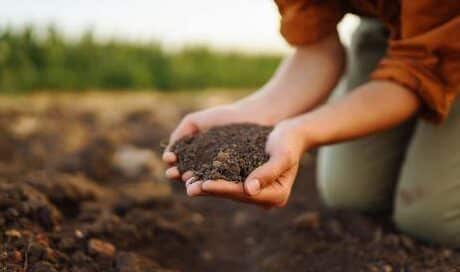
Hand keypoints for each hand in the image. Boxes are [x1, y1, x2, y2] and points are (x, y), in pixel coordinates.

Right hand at [162, 102, 272, 180]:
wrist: (254, 115)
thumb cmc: (226, 117)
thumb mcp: (195, 121)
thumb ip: (180, 134)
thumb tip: (168, 154)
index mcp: (199, 159)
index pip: (183, 167)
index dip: (175, 167)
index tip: (170, 164)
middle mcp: (211, 170)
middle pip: (193, 177)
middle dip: (183, 177)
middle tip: (175, 175)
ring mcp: (226, 176)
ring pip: (208, 183)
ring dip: (196, 185)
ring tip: (189, 182)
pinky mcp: (242, 179)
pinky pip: (228, 183)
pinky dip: (217, 184)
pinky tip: (207, 182)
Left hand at [185, 119, 308, 208]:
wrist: (291, 134)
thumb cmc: (289, 142)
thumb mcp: (282, 155)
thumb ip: (268, 172)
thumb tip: (249, 190)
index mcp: (276, 195)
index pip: (244, 193)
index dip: (223, 189)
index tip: (204, 184)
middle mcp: (265, 197)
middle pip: (233, 194)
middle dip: (210, 190)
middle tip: (189, 188)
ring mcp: (256, 191)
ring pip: (228, 190)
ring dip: (207, 186)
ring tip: (187, 183)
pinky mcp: (248, 181)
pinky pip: (227, 181)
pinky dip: (212, 177)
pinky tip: (195, 174)